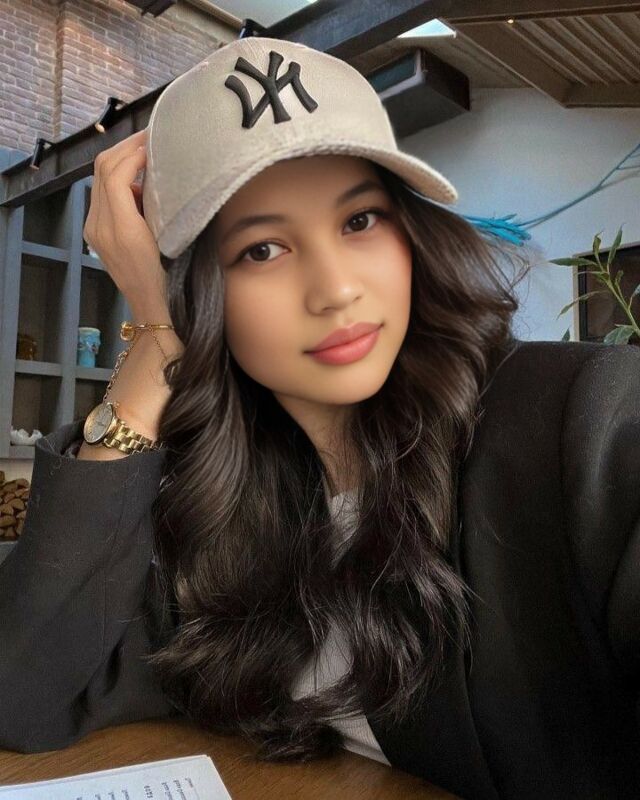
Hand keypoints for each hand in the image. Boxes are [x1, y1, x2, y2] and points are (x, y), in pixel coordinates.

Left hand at [83, 128, 168, 313]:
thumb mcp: (170, 239)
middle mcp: (99, 226)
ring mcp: (94, 230)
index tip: (155, 140)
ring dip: (121, 159)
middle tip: (150, 137)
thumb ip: (158, 203)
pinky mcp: (96, 233)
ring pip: (100, 178)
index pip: (115, 173)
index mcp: (119, 228)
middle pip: (102, 169)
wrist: (155, 308)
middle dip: (125, 147)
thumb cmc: (171, 279)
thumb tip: (158, 170)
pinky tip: (139, 177)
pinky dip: (118, 177)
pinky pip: (102, 193)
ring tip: (146, 151)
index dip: (134, 151)